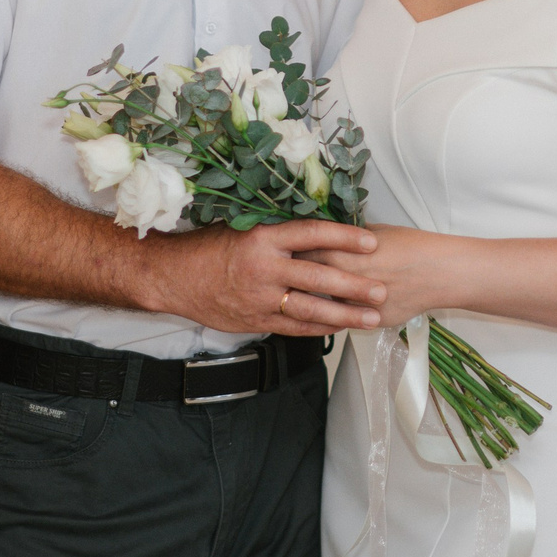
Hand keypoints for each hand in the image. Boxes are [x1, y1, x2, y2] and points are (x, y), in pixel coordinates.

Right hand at [151, 220, 385, 337]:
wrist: (174, 276)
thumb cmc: (210, 247)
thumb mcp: (244, 228)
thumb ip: (279, 234)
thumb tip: (319, 230)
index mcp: (263, 238)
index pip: (312, 235)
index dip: (344, 238)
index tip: (371, 242)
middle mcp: (265, 268)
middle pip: (319, 277)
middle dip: (354, 285)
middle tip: (382, 289)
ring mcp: (261, 298)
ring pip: (311, 308)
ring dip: (344, 314)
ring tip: (371, 317)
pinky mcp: (256, 320)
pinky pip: (294, 327)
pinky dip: (319, 328)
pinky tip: (340, 327)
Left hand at [300, 225, 456, 326]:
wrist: (439, 272)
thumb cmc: (411, 246)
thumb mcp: (375, 232)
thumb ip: (347, 239)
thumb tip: (329, 238)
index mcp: (343, 254)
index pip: (304, 253)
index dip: (295, 252)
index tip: (290, 250)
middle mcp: (344, 282)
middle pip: (307, 280)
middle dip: (298, 276)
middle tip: (291, 272)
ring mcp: (355, 306)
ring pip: (322, 305)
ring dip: (315, 298)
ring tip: (310, 292)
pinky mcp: (367, 322)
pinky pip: (345, 320)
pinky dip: (339, 314)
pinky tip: (339, 307)